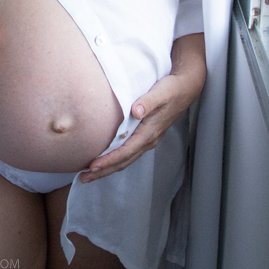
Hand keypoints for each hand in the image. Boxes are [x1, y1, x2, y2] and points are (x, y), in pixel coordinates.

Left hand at [80, 33, 205, 182]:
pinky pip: (127, 154)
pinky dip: (114, 160)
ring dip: (107, 168)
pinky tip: (104, 160)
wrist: (185, 90)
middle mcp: (148, 140)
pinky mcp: (144, 137)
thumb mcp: (161, 92)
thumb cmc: (171, 90)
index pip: (126, 151)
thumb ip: (148, 102)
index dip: (109, 160)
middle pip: (123, 161)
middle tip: (83, 178)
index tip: (93, 165)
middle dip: (103, 171)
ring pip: (125, 160)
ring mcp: (147, 140)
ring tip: (88, 175)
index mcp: (149, 132)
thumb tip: (136, 111)